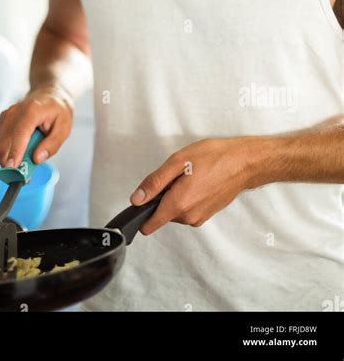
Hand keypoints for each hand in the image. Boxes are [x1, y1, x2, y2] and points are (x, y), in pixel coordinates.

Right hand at [0, 83, 72, 168]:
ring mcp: (6, 116)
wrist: (49, 93)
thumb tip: (37, 159)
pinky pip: (1, 142)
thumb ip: (52, 144)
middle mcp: (14, 112)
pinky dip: (8, 152)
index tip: (13, 170)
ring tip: (26, 166)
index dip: (15, 153)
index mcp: (32, 111)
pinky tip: (22, 153)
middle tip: (23, 177)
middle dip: (9, 164)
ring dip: (9, 160)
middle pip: (3, 143)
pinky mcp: (3, 122)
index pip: (19, 134)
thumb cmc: (57, 109)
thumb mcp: (64, 126)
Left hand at [129, 137, 252, 234]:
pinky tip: (198, 181)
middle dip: (163, 196)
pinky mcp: (207, 214)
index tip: (141, 200)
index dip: (141, 212)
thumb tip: (137, 199)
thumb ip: (155, 182)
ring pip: (175, 211)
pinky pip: (187, 208)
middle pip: (161, 214)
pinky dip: (188, 197)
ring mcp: (200, 217)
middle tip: (177, 176)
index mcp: (178, 205)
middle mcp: (189, 217)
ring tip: (190, 176)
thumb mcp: (178, 162)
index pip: (149, 224)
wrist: (244, 162)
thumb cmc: (214, 157)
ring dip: (176, 196)